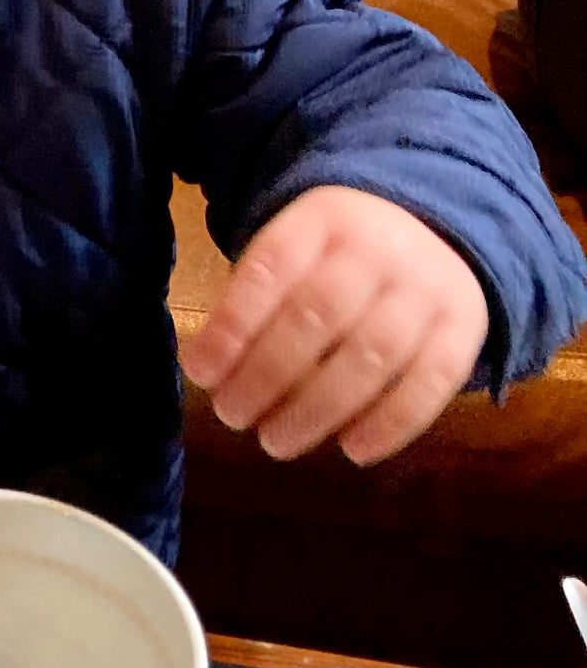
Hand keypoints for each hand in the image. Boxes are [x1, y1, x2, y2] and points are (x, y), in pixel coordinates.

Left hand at [179, 186, 489, 464]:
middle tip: (232, 415)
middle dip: (267, 372)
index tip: (201, 372)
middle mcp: (379, 246)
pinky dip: (390, 423)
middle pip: (318, 314)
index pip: (270, 267)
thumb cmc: (337, 256)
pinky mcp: (465, 327)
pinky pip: (430, 382)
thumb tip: (208, 369)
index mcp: (323, 217)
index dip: (233, 323)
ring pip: (371, 354)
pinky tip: (352, 450)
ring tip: (275, 441)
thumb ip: (254, 299)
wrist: (434, 229)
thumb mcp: (294, 249)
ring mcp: (428, 285)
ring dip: (317, 408)